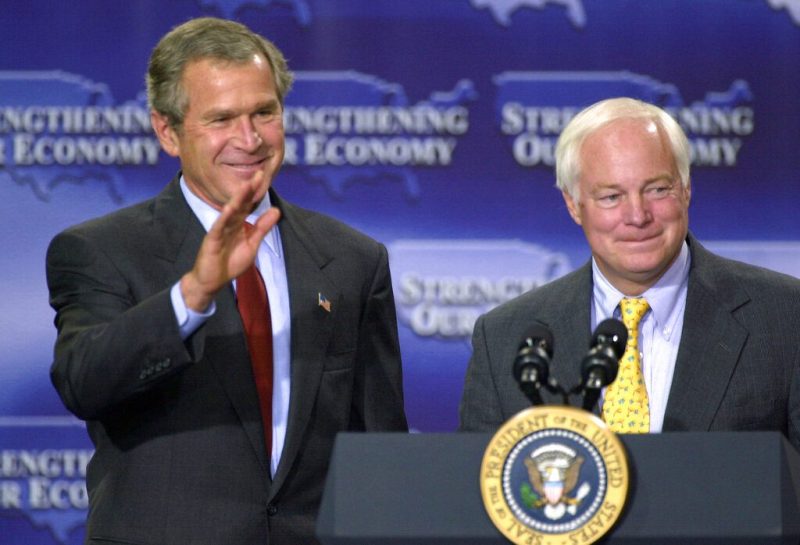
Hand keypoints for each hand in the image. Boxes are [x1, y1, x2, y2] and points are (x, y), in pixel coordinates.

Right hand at [180, 176, 280, 310]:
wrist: (211, 280)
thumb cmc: (230, 262)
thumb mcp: (252, 244)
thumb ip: (262, 228)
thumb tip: (277, 211)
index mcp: (238, 224)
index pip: (248, 205)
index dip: (256, 192)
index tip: (264, 176)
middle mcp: (229, 223)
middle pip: (240, 204)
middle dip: (248, 190)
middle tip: (258, 174)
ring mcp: (220, 230)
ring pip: (230, 212)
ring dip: (237, 199)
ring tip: (246, 186)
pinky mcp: (212, 240)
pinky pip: (218, 227)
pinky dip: (224, 218)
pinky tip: (229, 208)